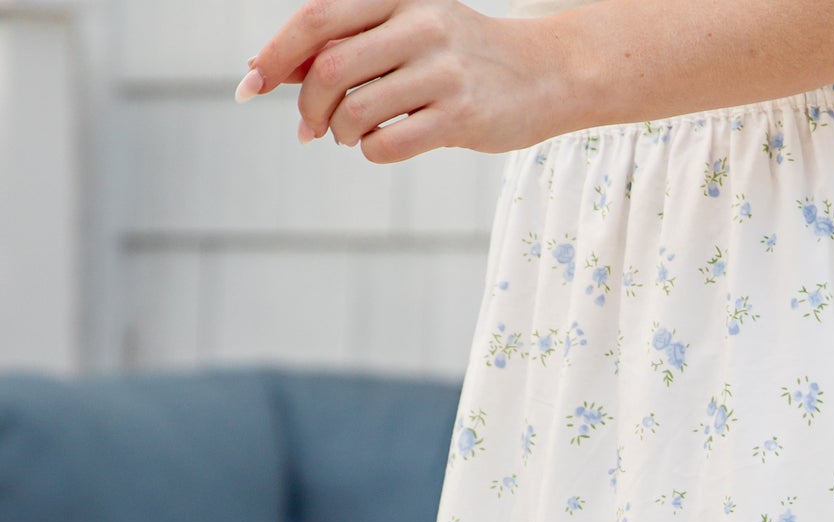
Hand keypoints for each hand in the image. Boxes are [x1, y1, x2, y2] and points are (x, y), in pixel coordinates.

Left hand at [238, 0, 575, 163]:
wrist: (544, 73)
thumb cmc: (461, 55)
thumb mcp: (404, 31)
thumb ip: (346, 43)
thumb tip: (271, 68)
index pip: (318, 17)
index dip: (276, 55)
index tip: (250, 86)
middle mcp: (420, 23)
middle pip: (329, 66)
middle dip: (307, 105)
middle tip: (310, 127)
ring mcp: (443, 70)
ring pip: (356, 110)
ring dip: (340, 134)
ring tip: (353, 135)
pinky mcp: (462, 116)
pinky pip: (389, 143)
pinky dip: (372, 152)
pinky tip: (382, 145)